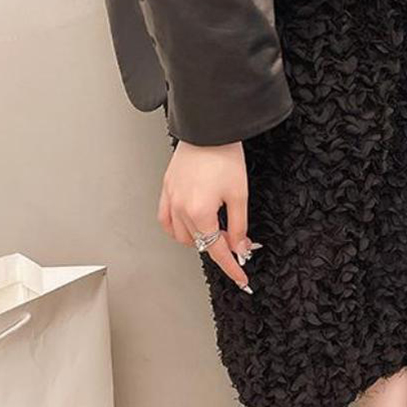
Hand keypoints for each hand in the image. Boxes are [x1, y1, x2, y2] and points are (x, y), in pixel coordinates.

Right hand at [158, 140, 254, 292]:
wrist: (209, 128)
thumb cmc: (224, 156)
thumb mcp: (239, 196)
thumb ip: (238, 227)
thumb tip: (240, 248)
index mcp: (199, 212)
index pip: (216, 250)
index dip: (231, 266)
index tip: (240, 278)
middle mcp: (181, 208)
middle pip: (199, 244)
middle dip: (218, 247)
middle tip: (235, 240)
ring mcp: (170, 199)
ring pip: (181, 235)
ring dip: (198, 238)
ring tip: (215, 228)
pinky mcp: (166, 189)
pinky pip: (165, 219)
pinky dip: (177, 228)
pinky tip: (190, 225)